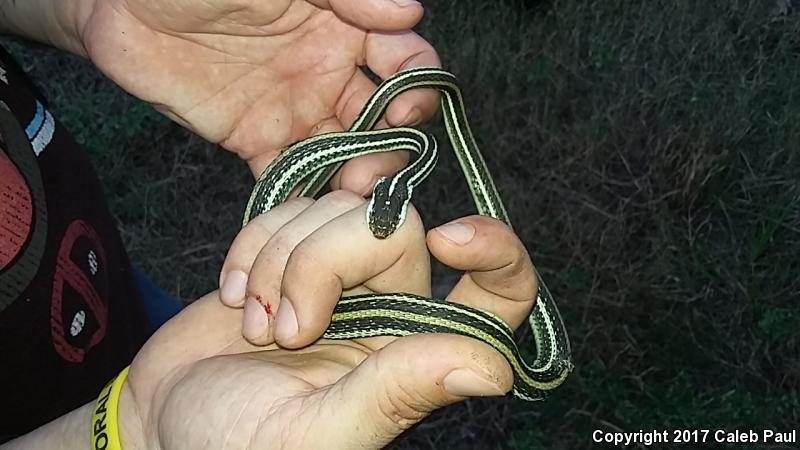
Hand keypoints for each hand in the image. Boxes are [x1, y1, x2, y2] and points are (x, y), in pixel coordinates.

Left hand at [79, 0, 440, 185]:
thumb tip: (410, 11)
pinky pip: (289, 175)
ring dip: (356, 178)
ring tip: (351, 198)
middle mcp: (329, 73)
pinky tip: (309, 219)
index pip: (404, 62)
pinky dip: (302, 199)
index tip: (406, 110)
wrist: (122, 4)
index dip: (417, 87)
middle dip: (390, 149)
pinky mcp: (257, 140)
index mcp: (345, 29)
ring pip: (345, 153)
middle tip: (375, 171)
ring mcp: (295, 110)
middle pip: (382, 120)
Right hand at [118, 191, 538, 447]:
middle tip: (283, 333)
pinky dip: (253, 245)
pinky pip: (291, 207)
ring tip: (253, 328)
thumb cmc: (234, 443)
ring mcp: (342, 274)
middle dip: (326, 264)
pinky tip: (234, 297)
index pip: (500, 293)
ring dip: (280, 262)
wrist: (164, 415)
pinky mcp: (293, 249)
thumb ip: (396, 393)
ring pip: (340, 210)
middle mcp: (392, 307)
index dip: (494, 250)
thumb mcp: (314, 431)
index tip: (449, 239)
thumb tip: (493, 368)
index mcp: (417, 355)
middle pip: (397, 229)